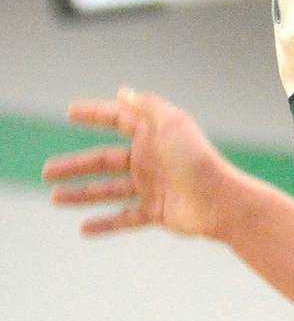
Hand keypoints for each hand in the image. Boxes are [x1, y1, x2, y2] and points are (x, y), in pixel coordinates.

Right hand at [42, 89, 234, 239]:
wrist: (220, 201)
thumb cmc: (197, 160)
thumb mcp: (172, 123)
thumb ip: (147, 106)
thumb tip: (122, 92)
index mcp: (153, 135)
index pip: (118, 119)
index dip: (95, 114)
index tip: (69, 112)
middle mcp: (150, 159)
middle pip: (104, 160)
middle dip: (75, 164)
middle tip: (45, 170)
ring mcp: (152, 186)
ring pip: (108, 190)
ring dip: (81, 194)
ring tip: (54, 198)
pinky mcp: (157, 212)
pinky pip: (125, 218)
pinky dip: (105, 224)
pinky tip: (84, 228)